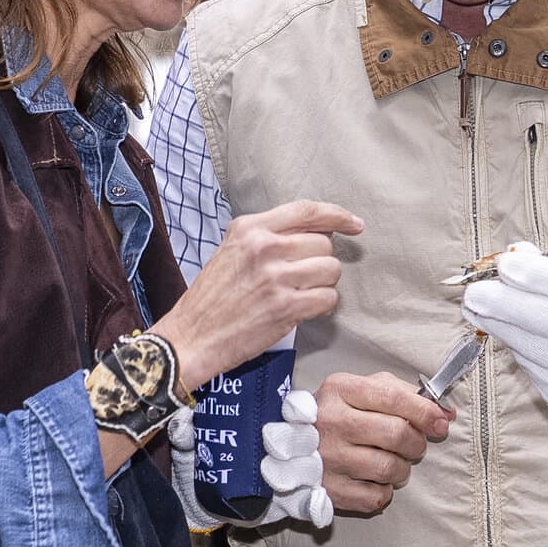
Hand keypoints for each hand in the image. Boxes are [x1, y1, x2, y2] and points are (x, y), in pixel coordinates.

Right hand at [154, 201, 360, 391]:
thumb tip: (318, 232)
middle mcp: (264, 248)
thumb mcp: (233, 250)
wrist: (192, 336)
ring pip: (331, 270)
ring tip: (301, 293)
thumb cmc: (213, 297)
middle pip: (324, 244)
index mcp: (250, 228)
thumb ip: (269, 235)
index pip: (307, 211)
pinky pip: (328, 298)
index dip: (338, 215)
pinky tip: (303, 309)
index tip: (355, 224)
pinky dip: (322, 305)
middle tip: (302, 277)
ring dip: (324, 284)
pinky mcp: (285, 307)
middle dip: (321, 262)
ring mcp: (275, 277)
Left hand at [165, 391, 335, 529]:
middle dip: (293, 439)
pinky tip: (317, 507)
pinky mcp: (291, 505)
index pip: (297, 407)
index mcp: (272, 419)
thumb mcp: (189, 442)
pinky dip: (317, 507)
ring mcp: (295, 475)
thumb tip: (185, 422)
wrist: (195, 502)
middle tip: (271, 443)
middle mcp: (290, 444)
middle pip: (307, 437)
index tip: (289, 410)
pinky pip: (312, 506)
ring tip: (276, 478)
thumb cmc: (200, 462)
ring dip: (299, 472)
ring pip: (312, 468)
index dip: (299, 407)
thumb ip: (187, 430)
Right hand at [313, 371, 450, 514]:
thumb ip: (405, 394)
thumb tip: (446, 412)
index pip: (393, 398)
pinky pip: (376, 497)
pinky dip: (385, 491)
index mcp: (340, 390)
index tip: (441, 422)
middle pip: (396, 434)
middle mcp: (331, 422)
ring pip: (389, 468)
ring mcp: (328, 458)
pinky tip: (375, 479)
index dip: (425, 412)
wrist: (289, 448)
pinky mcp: (329, 489)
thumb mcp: (363, 390)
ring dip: (402, 468)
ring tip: (392, 462)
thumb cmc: (339, 414)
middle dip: (416, 442)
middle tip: (413, 444)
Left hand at [462, 244, 547, 441]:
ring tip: (475, 306)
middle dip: (501, 300)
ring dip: (495, 322)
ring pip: (527, 344)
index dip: (534, 274)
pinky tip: (502, 331)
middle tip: (474, 290)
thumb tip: (514, 255)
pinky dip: (512, 344)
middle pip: (543, 318)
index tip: (505, 264)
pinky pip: (528, 364)